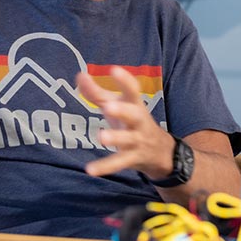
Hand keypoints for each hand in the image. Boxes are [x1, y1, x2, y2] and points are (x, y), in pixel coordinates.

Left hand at [76, 65, 173, 179]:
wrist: (161, 152)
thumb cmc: (132, 121)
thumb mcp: (117, 104)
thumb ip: (97, 92)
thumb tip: (79, 75)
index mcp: (135, 104)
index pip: (133, 89)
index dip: (124, 80)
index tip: (114, 70)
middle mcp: (139, 121)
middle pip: (133, 114)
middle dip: (122, 110)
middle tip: (108, 106)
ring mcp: (137, 140)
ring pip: (127, 139)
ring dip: (115, 138)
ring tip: (101, 137)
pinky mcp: (132, 158)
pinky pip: (118, 163)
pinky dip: (105, 167)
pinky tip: (90, 170)